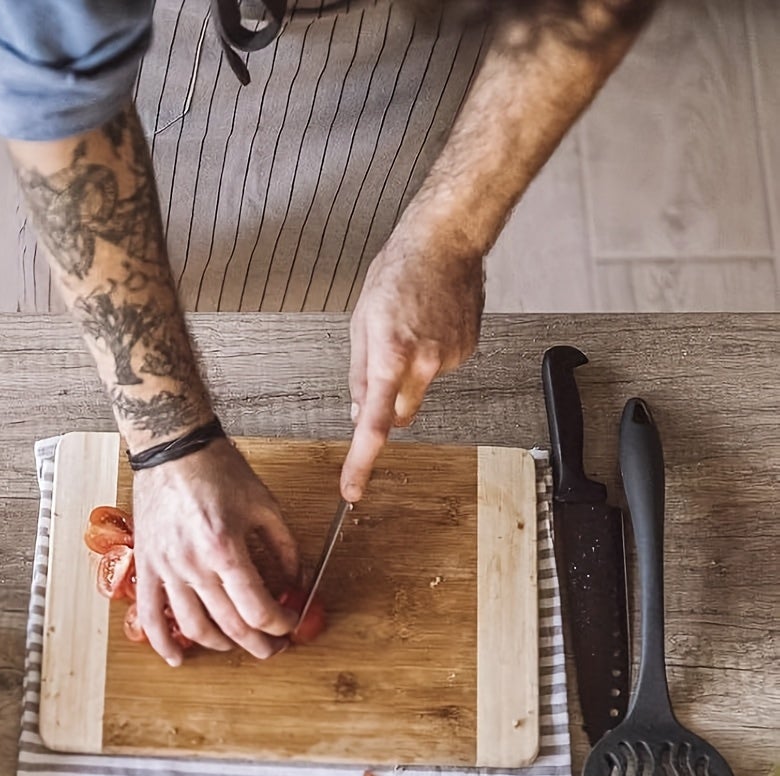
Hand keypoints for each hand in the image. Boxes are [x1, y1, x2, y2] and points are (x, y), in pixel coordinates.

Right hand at [130, 438, 300, 665]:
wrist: (172, 449)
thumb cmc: (215, 469)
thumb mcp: (263, 504)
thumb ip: (283, 546)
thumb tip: (295, 578)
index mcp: (226, 549)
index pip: (257, 609)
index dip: (280, 625)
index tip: (289, 624)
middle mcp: (194, 565)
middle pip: (231, 625)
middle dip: (258, 643)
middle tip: (272, 647)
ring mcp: (167, 569)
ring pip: (194, 627)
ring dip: (220, 645)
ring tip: (235, 644)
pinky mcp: (148, 567)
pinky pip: (150, 615)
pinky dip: (163, 643)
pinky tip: (178, 658)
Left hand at [341, 219, 485, 503]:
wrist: (445, 241)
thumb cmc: (398, 273)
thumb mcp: (361, 324)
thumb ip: (359, 375)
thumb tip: (357, 414)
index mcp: (391, 357)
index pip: (374, 425)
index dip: (361, 461)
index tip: (352, 489)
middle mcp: (425, 363)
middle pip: (398, 415)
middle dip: (386, 404)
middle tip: (383, 362)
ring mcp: (450, 358)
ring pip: (419, 390)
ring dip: (410, 372)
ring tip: (411, 327)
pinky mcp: (468, 351)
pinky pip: (440, 371)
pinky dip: (432, 357)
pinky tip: (431, 324)